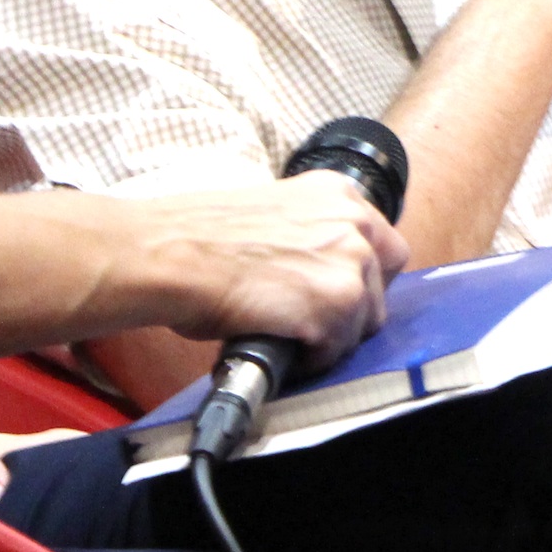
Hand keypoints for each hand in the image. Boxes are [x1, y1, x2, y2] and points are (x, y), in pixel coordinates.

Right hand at [131, 171, 409, 374]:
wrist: (168, 255)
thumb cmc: (198, 239)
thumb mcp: (274, 215)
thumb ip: (313, 235)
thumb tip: (322, 273)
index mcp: (339, 194)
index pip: (383, 245)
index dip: (361, 277)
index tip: (336, 292)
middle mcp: (355, 222)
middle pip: (380, 284)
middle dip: (351, 308)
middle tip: (311, 320)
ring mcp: (351, 262)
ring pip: (362, 321)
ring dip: (328, 335)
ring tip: (286, 334)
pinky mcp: (338, 303)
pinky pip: (336, 348)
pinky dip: (309, 358)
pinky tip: (278, 345)